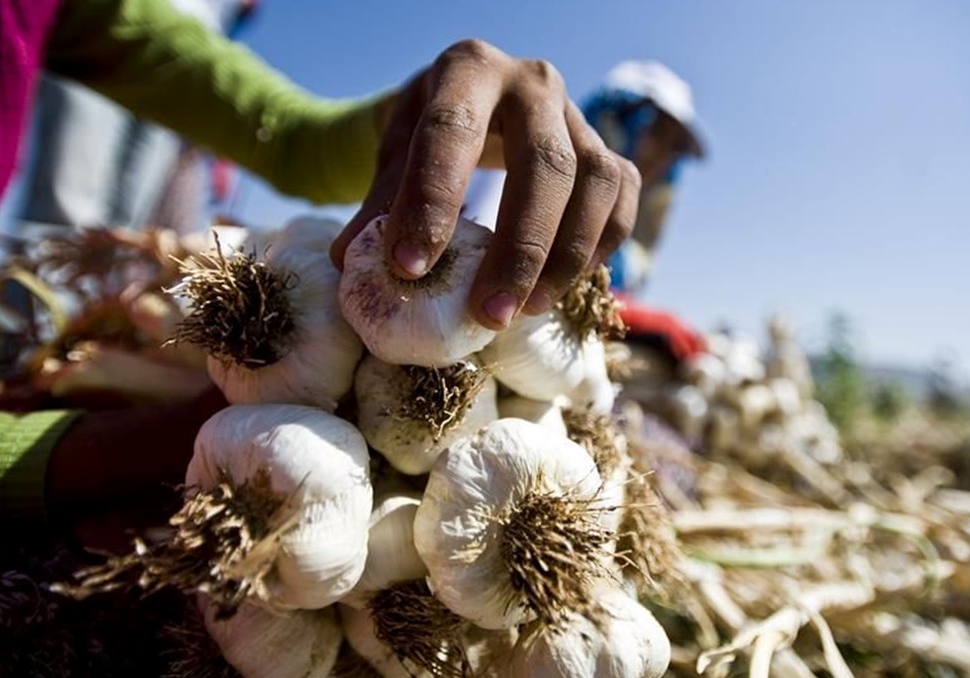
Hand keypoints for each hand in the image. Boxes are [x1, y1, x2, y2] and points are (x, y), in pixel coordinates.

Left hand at [330, 40, 640, 329]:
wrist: (475, 105)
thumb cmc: (428, 138)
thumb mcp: (395, 156)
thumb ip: (379, 204)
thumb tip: (348, 264)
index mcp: (468, 70)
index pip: (452, 133)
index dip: (431, 203)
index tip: (409, 269)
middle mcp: (533, 83)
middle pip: (544, 164)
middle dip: (518, 247)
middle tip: (487, 314)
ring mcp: (578, 116)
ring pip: (594, 183)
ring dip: (564, 257)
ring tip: (525, 311)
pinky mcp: (608, 150)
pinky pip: (621, 199)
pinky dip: (599, 248)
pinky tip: (561, 288)